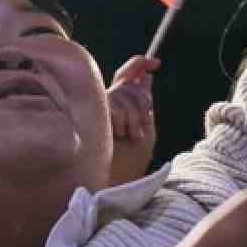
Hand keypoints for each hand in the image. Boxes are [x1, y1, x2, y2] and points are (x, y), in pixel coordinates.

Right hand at [106, 56, 158, 186]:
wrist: (115, 183)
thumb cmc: (129, 162)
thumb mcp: (144, 128)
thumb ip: (142, 102)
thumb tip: (145, 76)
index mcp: (116, 103)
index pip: (125, 74)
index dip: (139, 64)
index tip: (156, 64)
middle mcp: (103, 101)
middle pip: (129, 84)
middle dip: (143, 103)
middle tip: (143, 129)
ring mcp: (95, 106)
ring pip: (124, 93)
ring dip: (135, 116)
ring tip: (132, 136)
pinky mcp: (90, 113)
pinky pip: (116, 104)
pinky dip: (124, 120)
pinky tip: (120, 134)